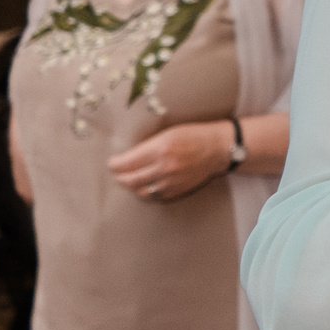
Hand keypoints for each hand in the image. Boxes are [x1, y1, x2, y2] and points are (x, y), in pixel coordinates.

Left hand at [106, 121, 230, 202]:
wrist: (218, 149)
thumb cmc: (194, 136)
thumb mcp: (168, 133)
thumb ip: (148, 146)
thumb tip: (128, 157)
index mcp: (161, 149)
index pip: (128, 162)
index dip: (115, 164)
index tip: (112, 163)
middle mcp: (165, 167)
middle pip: (131, 179)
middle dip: (119, 176)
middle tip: (116, 173)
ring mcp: (171, 181)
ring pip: (140, 191)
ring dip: (130, 186)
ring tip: (127, 180)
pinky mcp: (177, 190)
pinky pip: (154, 196)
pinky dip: (144, 192)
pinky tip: (142, 187)